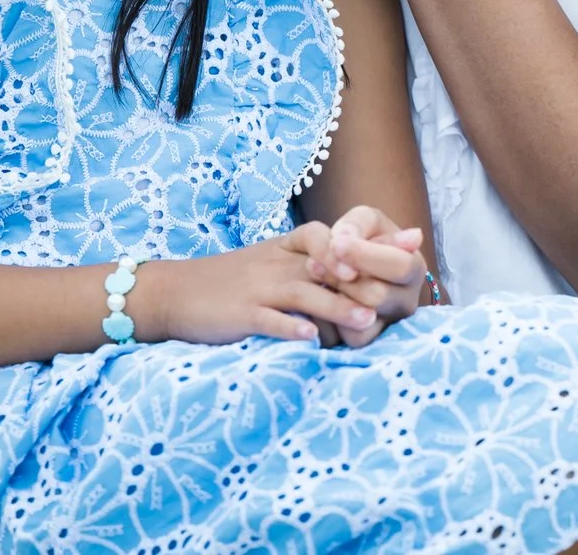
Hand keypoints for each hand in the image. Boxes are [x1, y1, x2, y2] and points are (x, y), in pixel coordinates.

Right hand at [140, 224, 384, 345]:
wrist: (175, 292)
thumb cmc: (230, 281)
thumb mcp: (270, 262)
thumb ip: (308, 264)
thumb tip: (355, 275)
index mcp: (285, 248)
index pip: (330, 237)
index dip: (363, 247)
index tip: (401, 251)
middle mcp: (277, 264)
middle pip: (327, 267)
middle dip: (364, 281)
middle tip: (398, 293)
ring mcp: (259, 288)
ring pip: (306, 293)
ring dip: (339, 308)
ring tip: (369, 321)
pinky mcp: (242, 314)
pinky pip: (270, 320)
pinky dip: (291, 328)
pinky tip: (312, 340)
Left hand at [304, 204, 433, 344]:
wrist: (349, 265)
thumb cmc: (362, 239)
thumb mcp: (365, 221)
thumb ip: (357, 225)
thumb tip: (344, 239)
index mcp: (414, 268)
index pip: (400, 266)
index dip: (366, 255)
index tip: (337, 243)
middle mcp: (407, 301)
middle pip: (378, 295)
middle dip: (342, 277)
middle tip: (313, 263)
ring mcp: (388, 324)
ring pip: (362, 320)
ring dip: (332, 296)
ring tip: (312, 272)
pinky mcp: (367, 341)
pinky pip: (349, 337)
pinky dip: (329, 318)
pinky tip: (318, 297)